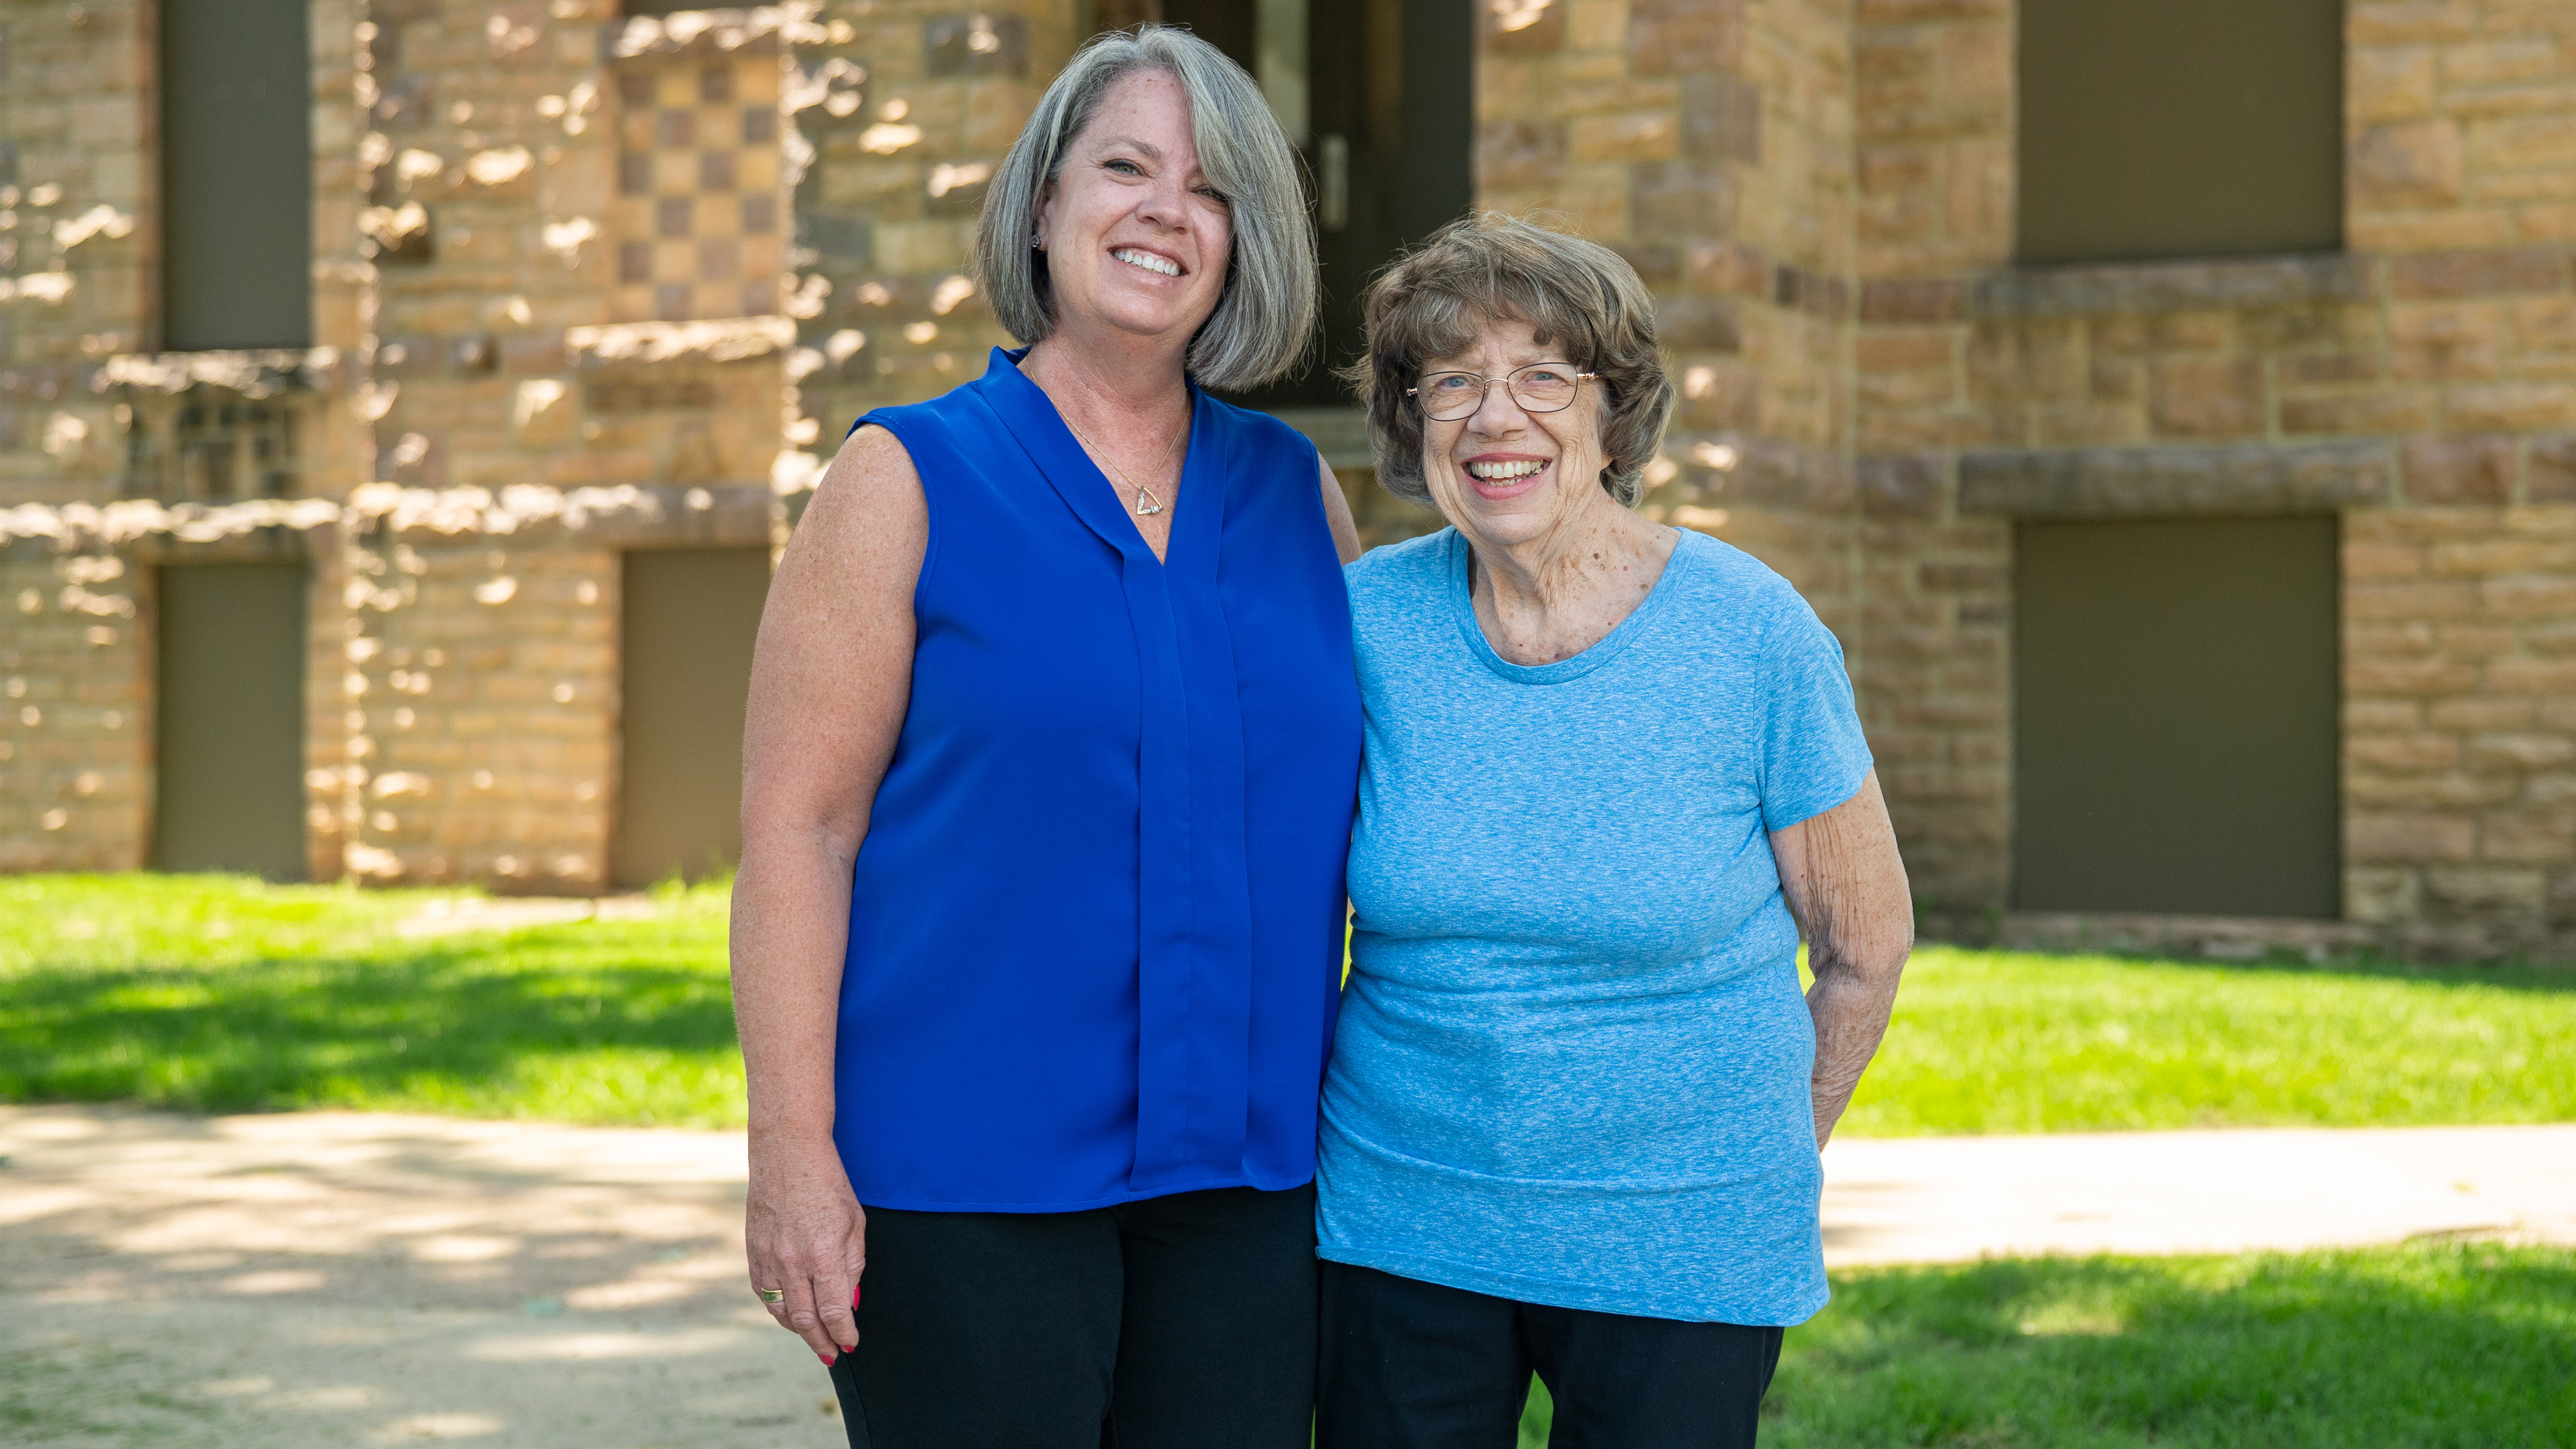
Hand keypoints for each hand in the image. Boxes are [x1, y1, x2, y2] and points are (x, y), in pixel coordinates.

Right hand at [745, 1137, 866, 1361]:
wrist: (787, 1152)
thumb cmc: (828, 1183)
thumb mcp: (855, 1222)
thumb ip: (853, 1266)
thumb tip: (850, 1302)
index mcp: (823, 1253)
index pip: (834, 1310)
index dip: (844, 1333)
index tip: (851, 1344)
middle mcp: (792, 1261)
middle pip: (805, 1320)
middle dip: (821, 1342)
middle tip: (832, 1354)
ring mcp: (768, 1257)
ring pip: (780, 1311)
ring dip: (798, 1330)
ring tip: (813, 1337)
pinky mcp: (753, 1251)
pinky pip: (763, 1292)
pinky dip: (776, 1309)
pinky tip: (789, 1312)